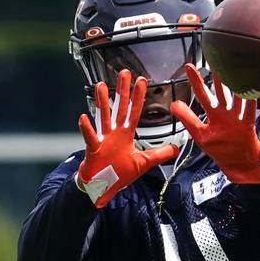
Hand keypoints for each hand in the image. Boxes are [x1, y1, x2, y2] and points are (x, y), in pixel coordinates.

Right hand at [78, 70, 179, 207]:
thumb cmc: (118, 174)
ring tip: (101, 86)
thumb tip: (176, 148)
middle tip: (124, 74)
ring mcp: (103, 139)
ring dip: (103, 102)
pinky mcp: (93, 149)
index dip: (138, 97)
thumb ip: (159, 154)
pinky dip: (86, 128)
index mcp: (125, 135)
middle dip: (122, 91)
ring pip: (103, 117)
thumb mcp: (143, 163)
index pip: (134, 112)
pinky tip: (84, 117)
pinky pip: (90, 137)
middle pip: (119, 108)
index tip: (141, 82)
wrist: (102, 186)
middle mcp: (114, 133)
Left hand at [169, 64, 259, 183]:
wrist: (241, 166)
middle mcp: (224, 115)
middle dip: (214, 76)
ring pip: (234, 97)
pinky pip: (248, 110)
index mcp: (213, 117)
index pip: (202, 95)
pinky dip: (250, 99)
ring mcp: (236, 119)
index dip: (196, 82)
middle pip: (218, 92)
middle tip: (212, 59)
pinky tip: (250, 88)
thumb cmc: (221, 153)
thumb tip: (173, 104)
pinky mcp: (247, 125)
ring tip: (229, 68)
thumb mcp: (201, 137)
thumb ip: (188, 120)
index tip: (190, 67)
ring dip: (231, 84)